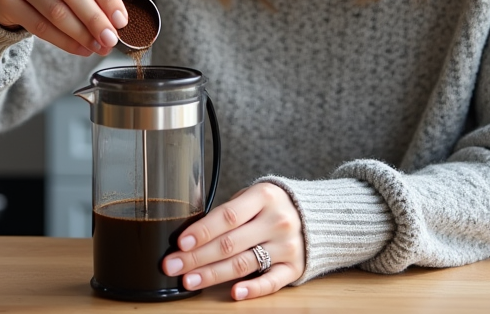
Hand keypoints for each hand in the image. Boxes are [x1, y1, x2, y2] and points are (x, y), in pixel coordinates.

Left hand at [162, 183, 304, 300]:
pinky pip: (271, 282)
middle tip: (172, 265)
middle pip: (230, 243)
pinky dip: (253, 289)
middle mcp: (277, 221)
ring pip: (244, 263)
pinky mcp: (294, 268)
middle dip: (197, 256)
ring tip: (189, 280)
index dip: (202, 231)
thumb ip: (229, 213)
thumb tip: (191, 236)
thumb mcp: (253, 197)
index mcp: (264, 197)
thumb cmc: (272, 206)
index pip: (227, 216)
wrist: (317, 215)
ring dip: (213, 274)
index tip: (180, 243)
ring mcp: (287, 246)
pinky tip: (234, 293)